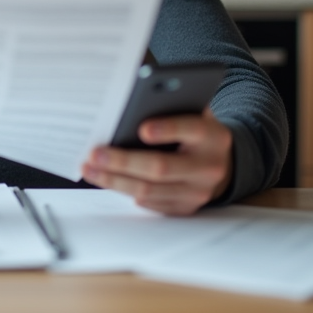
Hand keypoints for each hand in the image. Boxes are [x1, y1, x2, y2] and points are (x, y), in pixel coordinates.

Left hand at [81, 109, 232, 215]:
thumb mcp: (195, 113)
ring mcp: (197, 193)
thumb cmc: (197, 132)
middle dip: (123, 161)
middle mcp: (209, 168)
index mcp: (213, 137)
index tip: (142, 129)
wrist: (222, 165)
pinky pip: (148, 203)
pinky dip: (124, 190)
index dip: (167, 129)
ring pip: (149, 191)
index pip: (192, 130)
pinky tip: (105, 178)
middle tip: (95, 153)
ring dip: (114, 180)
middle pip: (161, 168)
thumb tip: (135, 104)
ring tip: (90, 168)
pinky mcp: (183, 209)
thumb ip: (173, 107)